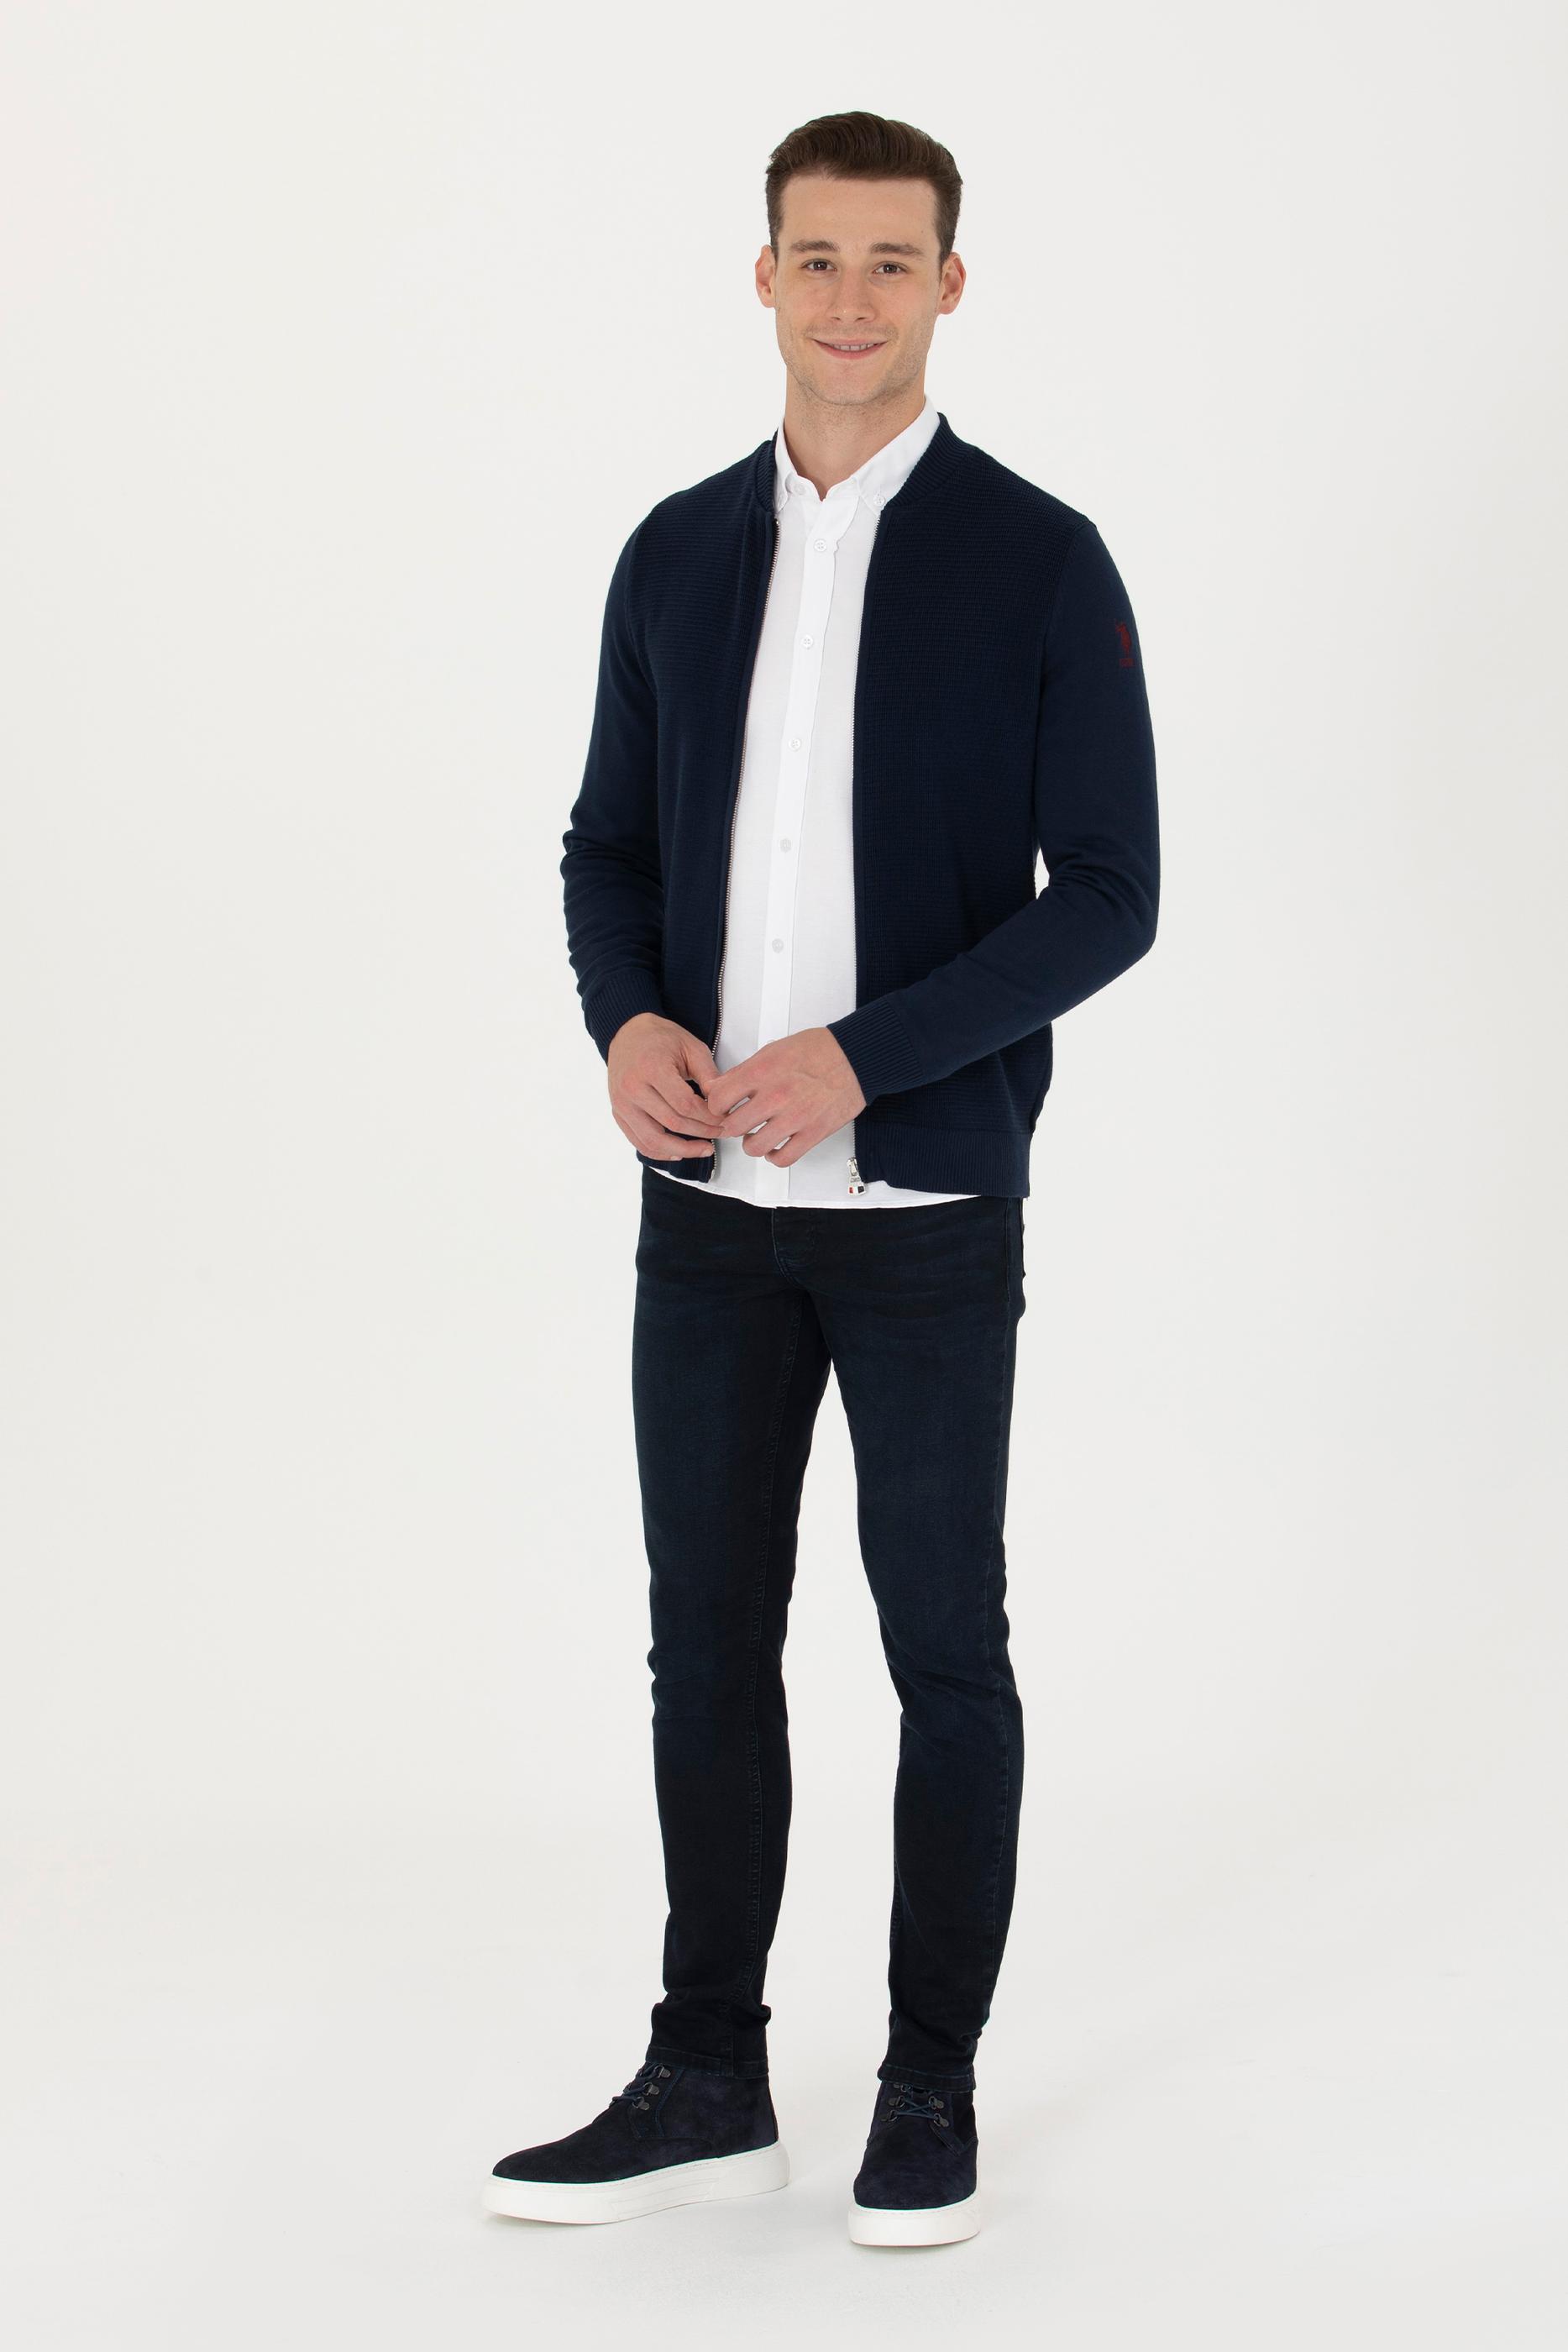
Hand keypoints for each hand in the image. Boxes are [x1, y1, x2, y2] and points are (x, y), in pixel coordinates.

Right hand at [607, 1013, 725, 1160]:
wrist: (627, 1033)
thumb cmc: (660, 1038)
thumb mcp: (691, 1047)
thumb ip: (709, 1075)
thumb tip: (723, 1104)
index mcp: (651, 1068)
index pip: (685, 1104)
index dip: (709, 1117)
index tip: (725, 1119)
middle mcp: (632, 1088)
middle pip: (673, 1123)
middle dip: (702, 1132)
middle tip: (721, 1132)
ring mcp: (622, 1103)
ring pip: (654, 1140)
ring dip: (683, 1150)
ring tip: (704, 1149)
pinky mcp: (618, 1113)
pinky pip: (639, 1142)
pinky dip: (660, 1152)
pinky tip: (679, 1152)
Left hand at [702, 1027, 866, 1166]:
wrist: (855, 1058)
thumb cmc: (819, 1050)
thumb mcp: (774, 1049)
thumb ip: (747, 1070)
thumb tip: (725, 1086)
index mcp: (762, 1071)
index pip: (718, 1099)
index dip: (716, 1106)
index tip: (722, 1107)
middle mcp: (775, 1095)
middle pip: (732, 1126)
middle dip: (732, 1126)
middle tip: (738, 1122)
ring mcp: (794, 1117)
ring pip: (754, 1147)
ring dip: (752, 1144)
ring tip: (757, 1135)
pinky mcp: (813, 1133)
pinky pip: (783, 1158)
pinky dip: (775, 1156)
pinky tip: (776, 1147)